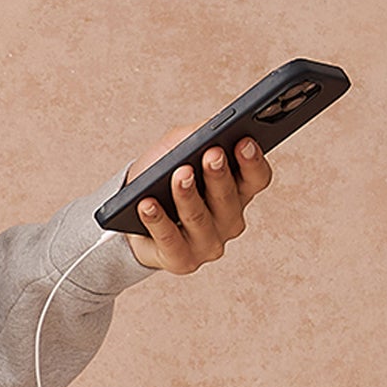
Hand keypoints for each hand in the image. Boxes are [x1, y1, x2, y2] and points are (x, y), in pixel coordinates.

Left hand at [119, 126, 273, 273]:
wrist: (128, 214)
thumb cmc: (159, 177)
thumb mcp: (178, 147)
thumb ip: (197, 134)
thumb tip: (210, 126)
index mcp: (238, 190)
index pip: (257, 178)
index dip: (252, 161)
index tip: (243, 142)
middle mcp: (229, 220)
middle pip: (229, 198)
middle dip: (219, 175)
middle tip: (211, 154)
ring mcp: (207, 243)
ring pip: (199, 219)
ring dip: (188, 196)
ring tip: (179, 175)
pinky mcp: (182, 260)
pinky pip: (169, 239)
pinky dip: (157, 220)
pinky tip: (147, 204)